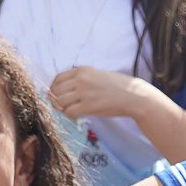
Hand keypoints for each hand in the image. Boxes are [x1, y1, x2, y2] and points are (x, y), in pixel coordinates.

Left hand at [47, 65, 161, 121]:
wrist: (133, 95)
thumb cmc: (116, 86)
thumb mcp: (96, 74)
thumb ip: (80, 78)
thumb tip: (61, 89)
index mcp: (82, 70)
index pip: (57, 78)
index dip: (53, 89)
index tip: (55, 95)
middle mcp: (81, 79)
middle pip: (56, 91)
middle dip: (55, 100)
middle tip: (60, 106)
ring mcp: (85, 92)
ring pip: (60, 102)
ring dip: (62, 108)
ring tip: (70, 110)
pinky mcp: (89, 106)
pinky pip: (69, 112)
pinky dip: (70, 115)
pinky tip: (77, 115)